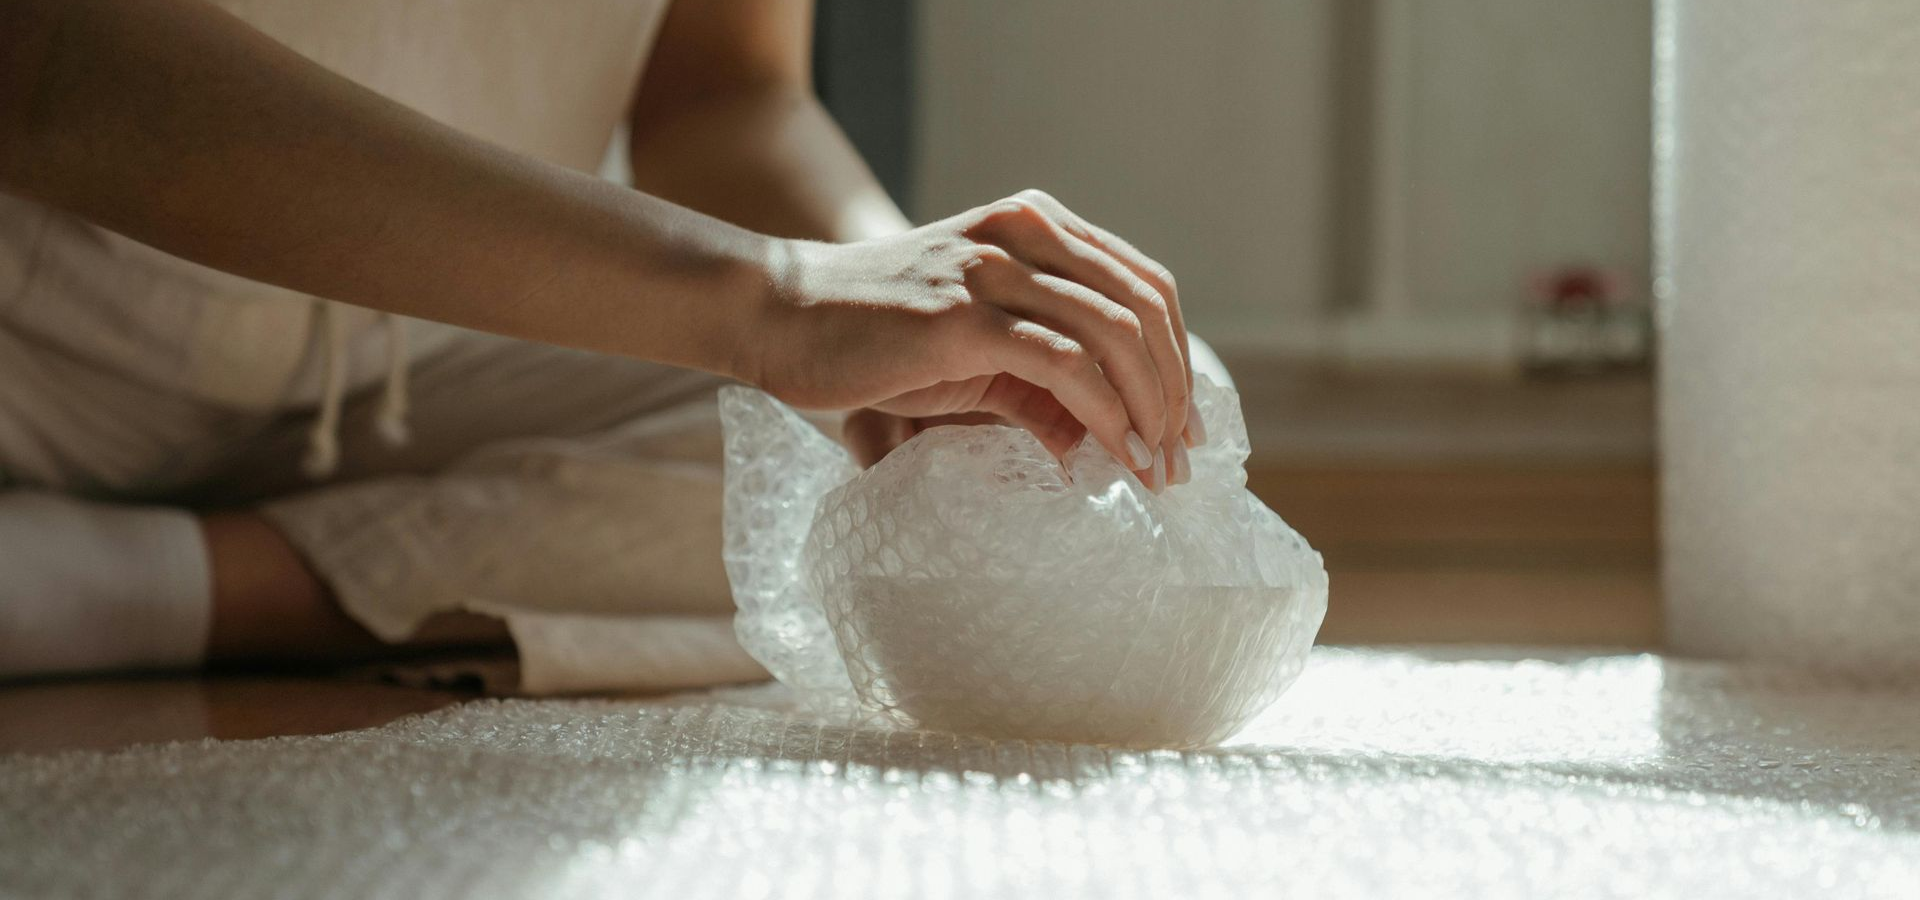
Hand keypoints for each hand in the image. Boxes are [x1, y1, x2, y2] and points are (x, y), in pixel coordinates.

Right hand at [741, 190, 1195, 487]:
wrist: (778, 316)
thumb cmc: (870, 335)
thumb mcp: (971, 345)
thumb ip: (1037, 379)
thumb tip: (1098, 442)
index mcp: (1034, 224)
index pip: (1143, 285)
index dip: (1177, 358)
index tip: (1183, 427)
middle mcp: (1023, 231)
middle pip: (1144, 307)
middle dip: (1175, 391)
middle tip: (1181, 462)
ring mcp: (993, 269)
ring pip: (1116, 333)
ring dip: (1151, 411)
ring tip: (1157, 471)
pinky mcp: (963, 316)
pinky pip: (1065, 364)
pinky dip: (1107, 416)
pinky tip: (1116, 456)